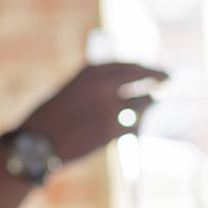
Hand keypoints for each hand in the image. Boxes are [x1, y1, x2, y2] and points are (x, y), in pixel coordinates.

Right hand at [17, 62, 167, 161]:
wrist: (37, 143)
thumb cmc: (50, 119)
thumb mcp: (73, 91)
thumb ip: (98, 87)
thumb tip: (125, 89)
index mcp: (92, 71)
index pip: (129, 64)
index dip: (147, 67)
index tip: (158, 68)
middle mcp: (105, 85)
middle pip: (144, 77)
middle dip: (159, 77)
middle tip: (170, 78)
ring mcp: (111, 108)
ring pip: (143, 103)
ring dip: (148, 105)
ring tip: (152, 105)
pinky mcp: (113, 130)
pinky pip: (135, 125)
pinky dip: (136, 125)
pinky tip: (135, 126)